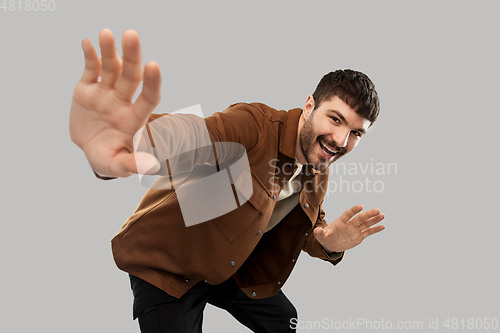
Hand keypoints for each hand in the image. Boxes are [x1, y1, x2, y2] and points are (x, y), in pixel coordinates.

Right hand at [70, 29, 160, 176]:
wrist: (90, 150)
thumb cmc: (108, 158)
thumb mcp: (117, 165)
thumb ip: (132, 164)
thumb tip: (152, 166)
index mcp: (133, 119)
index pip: (148, 97)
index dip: (152, 82)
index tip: (154, 65)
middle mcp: (122, 101)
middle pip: (131, 76)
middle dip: (132, 56)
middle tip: (132, 35)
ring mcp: (106, 93)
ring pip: (111, 68)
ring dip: (109, 51)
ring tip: (106, 34)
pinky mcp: (88, 89)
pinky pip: (91, 70)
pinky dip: (90, 56)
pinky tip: (88, 43)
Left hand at [314, 204, 384, 252]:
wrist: (331, 244)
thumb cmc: (326, 237)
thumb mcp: (321, 236)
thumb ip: (320, 233)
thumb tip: (317, 230)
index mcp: (340, 222)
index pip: (348, 214)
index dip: (353, 210)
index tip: (360, 206)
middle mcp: (349, 224)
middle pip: (360, 218)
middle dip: (368, 214)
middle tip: (377, 210)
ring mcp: (355, 230)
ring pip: (366, 224)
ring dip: (374, 220)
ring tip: (382, 215)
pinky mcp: (359, 236)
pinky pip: (368, 232)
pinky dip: (375, 229)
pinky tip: (383, 226)